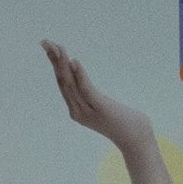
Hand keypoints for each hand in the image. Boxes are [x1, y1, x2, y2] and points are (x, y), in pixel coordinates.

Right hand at [45, 39, 154, 154]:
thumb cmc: (125, 125)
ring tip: (58, 48)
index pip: (63, 84)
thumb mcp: (105, 110)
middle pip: (62, 81)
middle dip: (54, 60)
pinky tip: (75, 62)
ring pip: (71, 84)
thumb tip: (89, 86)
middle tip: (46, 42)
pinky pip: (87, 89)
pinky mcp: (100, 108)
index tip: (51, 48)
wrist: (136, 141)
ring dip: (63, 64)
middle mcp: (77, 111)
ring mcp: (87, 111)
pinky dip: (80, 75)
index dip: (55, 65)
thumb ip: (95, 99)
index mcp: (76, 110)